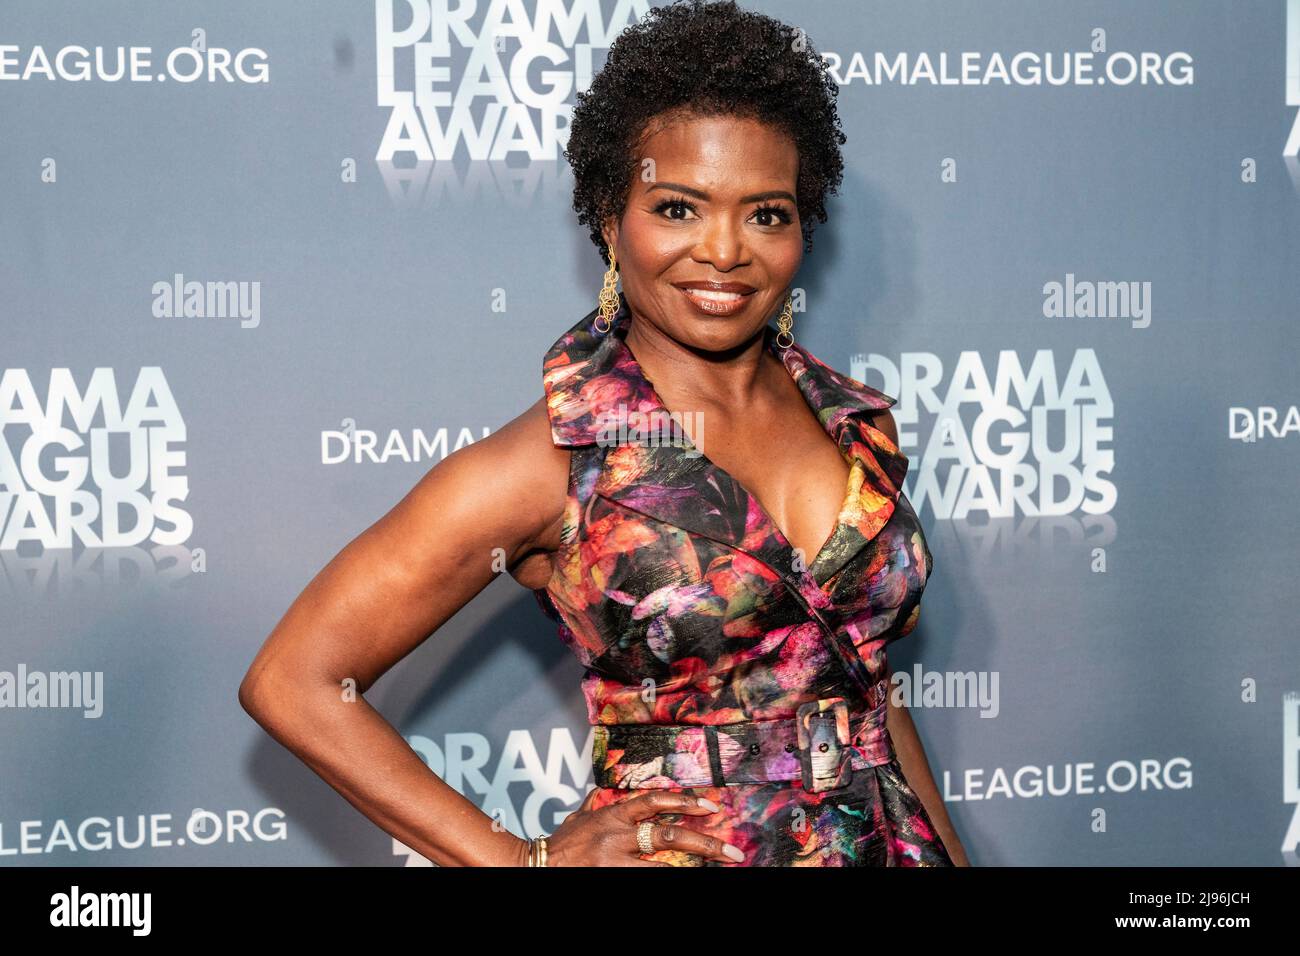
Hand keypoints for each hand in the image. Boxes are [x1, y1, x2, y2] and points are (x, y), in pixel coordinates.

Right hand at [536, 789, 744, 865]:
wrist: (536, 866)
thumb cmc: (559, 844)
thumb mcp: (577, 818)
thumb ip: (592, 806)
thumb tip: (596, 795)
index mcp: (614, 815)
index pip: (655, 801)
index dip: (685, 802)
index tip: (711, 807)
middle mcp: (618, 836)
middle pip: (669, 836)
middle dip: (705, 844)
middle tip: (733, 852)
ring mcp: (616, 860)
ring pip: (662, 865)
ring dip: (692, 867)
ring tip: (720, 866)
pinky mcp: (613, 877)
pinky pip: (645, 879)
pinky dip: (666, 878)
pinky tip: (684, 877)